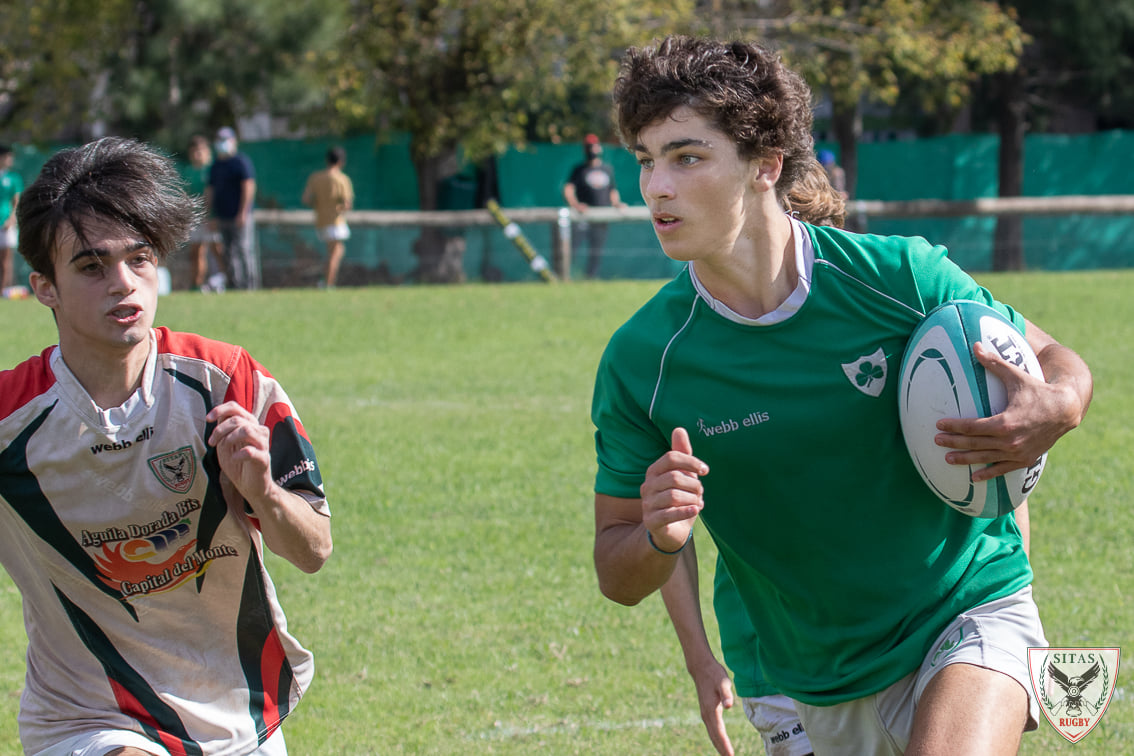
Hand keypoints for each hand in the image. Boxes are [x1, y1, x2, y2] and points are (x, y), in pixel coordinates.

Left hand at [207, 401, 273, 502]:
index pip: (235, 408)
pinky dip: (239, 454)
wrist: (251, 486)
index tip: (207, 419)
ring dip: (230, 438)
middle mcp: (258, 431)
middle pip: (238, 419)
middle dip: (220, 430)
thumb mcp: (226, 444)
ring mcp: (263, 445)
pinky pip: (252, 451)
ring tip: (223, 447)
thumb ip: (223, 429)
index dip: (220, 410)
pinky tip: (234, 458)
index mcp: (249, 425)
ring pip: (247, 430)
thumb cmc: (238, 464)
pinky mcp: (264, 460)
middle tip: (212, 442)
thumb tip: (215, 416)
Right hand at [640, 428, 707, 551]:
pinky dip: (686, 511)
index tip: (705, 470)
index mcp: (653, 471)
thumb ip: (681, 454)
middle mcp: (647, 486)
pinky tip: (696, 510)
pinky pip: (669, 514)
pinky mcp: (651, 522)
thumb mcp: (682, 476)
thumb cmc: (678, 500)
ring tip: (697, 503)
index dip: (691, 462)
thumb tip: (679, 429)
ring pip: (674, 496)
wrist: (670, 532)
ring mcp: (647, 504)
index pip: (671, 458)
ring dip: (692, 499)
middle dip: (694, 485)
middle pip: (675, 477)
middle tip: (700, 492)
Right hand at [689, 657, 735, 755]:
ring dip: (719, 746)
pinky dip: (717, 739)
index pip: (719, 732)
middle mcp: (707, 715)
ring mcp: (705, 714)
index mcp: (711, 710)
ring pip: (712, 734)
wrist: (701, 668)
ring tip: (727, 755)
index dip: (725, 745)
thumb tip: (729, 705)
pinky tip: (721, 742)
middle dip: (722, 750)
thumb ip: (726, 694)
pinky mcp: (707, 712)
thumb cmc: (714, 674)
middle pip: (715, 737)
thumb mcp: (723, 682)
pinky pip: (712, 729)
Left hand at [935, 341, 1079, 480]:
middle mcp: (1010, 441)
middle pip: (974, 443)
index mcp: (1005, 422)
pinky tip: (973, 477)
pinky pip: (1002, 469)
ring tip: (947, 459)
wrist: (1066, 410)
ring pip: (985, 458)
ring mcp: (1017, 452)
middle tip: (936, 441)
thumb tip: (974, 345)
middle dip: (953, 442)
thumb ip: (993, 363)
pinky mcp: (1024, 459)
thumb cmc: (1038, 390)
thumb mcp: (1016, 375)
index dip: (953, 426)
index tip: (939, 425)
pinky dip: (988, 473)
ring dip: (965, 459)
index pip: (971, 427)